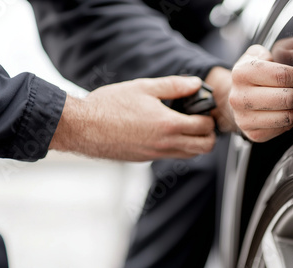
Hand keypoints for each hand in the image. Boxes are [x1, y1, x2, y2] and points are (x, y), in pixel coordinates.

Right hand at [50, 76, 215, 160]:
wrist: (83, 127)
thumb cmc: (110, 105)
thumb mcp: (144, 87)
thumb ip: (174, 86)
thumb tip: (196, 83)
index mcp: (168, 125)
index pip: (205, 127)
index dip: (209, 117)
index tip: (205, 108)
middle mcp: (165, 144)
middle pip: (204, 148)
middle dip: (209, 134)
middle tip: (202, 120)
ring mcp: (155, 154)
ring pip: (189, 155)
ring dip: (195, 142)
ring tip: (186, 125)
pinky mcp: (145, 158)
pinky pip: (171, 155)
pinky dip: (178, 146)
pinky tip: (166, 131)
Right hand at [229, 44, 292, 141]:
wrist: (236, 97)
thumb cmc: (252, 76)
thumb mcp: (256, 55)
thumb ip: (274, 52)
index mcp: (242, 73)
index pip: (282, 75)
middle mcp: (240, 97)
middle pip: (287, 98)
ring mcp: (245, 118)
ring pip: (288, 116)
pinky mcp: (253, 134)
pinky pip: (284, 129)